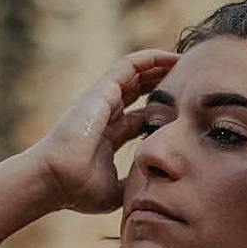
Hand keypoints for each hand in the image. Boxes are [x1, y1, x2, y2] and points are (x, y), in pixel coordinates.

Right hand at [26, 49, 177, 213]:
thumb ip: (134, 183)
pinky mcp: (101, 91)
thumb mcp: (116, 190)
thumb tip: (153, 189)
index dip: (162, 112)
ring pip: (136, 74)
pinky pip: (128, 65)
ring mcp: (103, 100)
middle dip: (163, 84)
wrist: (55, 180)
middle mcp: (106, 114)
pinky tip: (171, 57)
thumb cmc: (77, 188)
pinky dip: (150, 58)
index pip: (140, 117)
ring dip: (160, 66)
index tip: (185, 109)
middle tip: (191, 80)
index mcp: (109, 136)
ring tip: (185, 62)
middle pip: (139, 91)